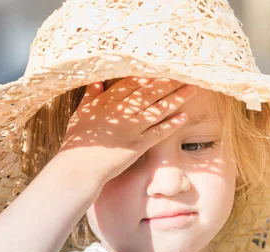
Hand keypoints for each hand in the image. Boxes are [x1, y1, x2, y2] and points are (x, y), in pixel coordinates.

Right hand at [58, 76, 197, 182]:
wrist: (79, 167)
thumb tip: (97, 81)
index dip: (148, 74)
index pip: (131, 83)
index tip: (162, 66)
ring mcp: (131, 128)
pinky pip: (158, 132)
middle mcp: (121, 112)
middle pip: (148, 92)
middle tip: (184, 73)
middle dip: (167, 81)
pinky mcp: (138, 145)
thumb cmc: (78, 141)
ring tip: (191, 89)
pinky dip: (171, 124)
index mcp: (107, 102)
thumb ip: (90, 96)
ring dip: (176, 98)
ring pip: (157, 109)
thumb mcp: (81, 114)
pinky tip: (184, 117)